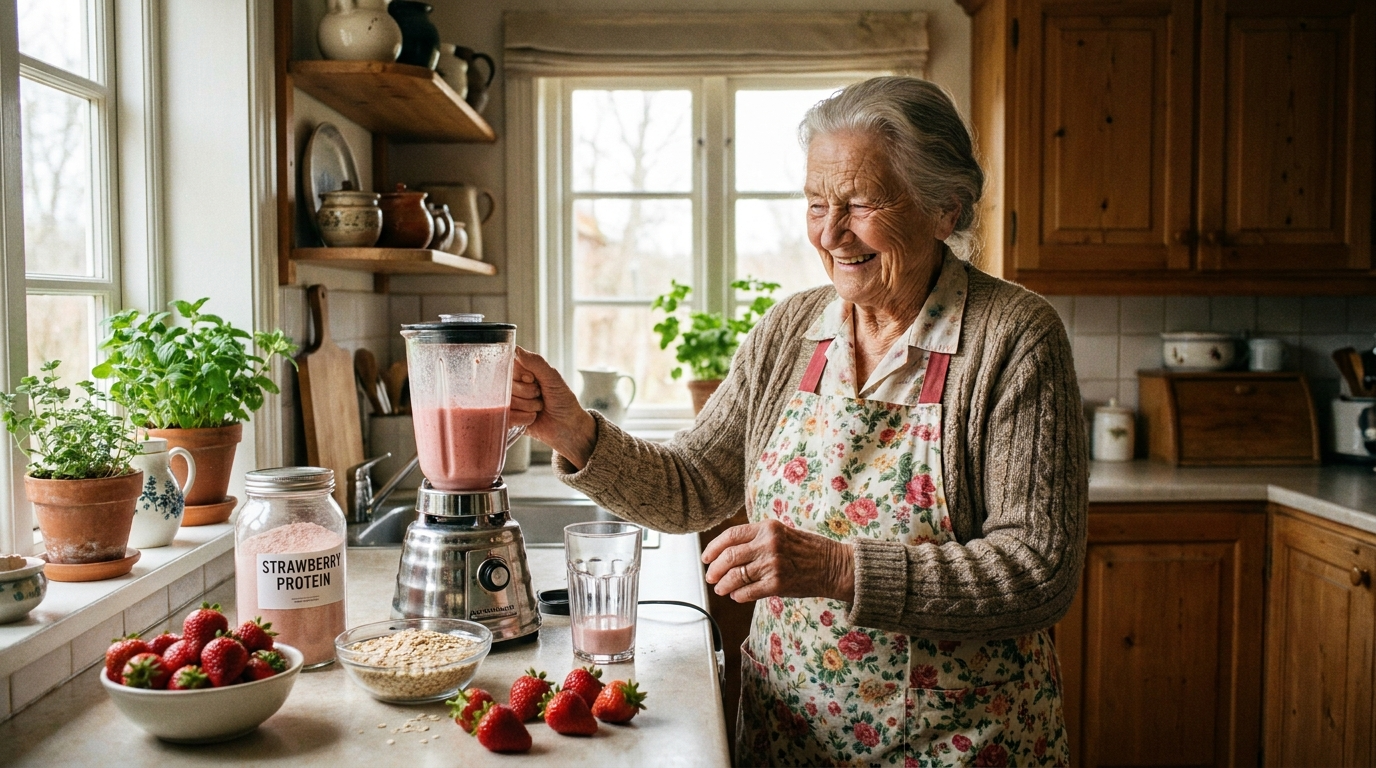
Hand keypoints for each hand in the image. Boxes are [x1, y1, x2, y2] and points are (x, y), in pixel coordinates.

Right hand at [509, 347, 597, 468]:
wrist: (569, 426)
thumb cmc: (563, 400)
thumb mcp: (553, 377)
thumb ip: (536, 362)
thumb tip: (516, 349)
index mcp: (521, 372)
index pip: (507, 366)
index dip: (520, 374)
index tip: (532, 379)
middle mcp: (512, 386)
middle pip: (506, 385)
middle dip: (527, 392)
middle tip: (539, 395)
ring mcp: (509, 403)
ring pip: (507, 402)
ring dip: (528, 407)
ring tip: (538, 408)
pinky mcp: (508, 420)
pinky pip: (506, 417)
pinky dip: (524, 418)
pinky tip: (532, 418)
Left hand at [701, 519, 854, 602]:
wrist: (834, 566)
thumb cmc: (808, 551)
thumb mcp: (781, 534)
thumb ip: (757, 540)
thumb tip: (729, 554)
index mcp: (767, 528)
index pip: (730, 535)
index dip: (714, 547)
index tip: (706, 557)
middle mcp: (768, 543)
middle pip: (729, 556)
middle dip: (714, 569)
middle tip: (710, 576)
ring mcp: (773, 563)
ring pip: (736, 575)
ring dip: (724, 585)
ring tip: (721, 589)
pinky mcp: (778, 583)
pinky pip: (748, 591)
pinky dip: (738, 595)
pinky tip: (737, 596)